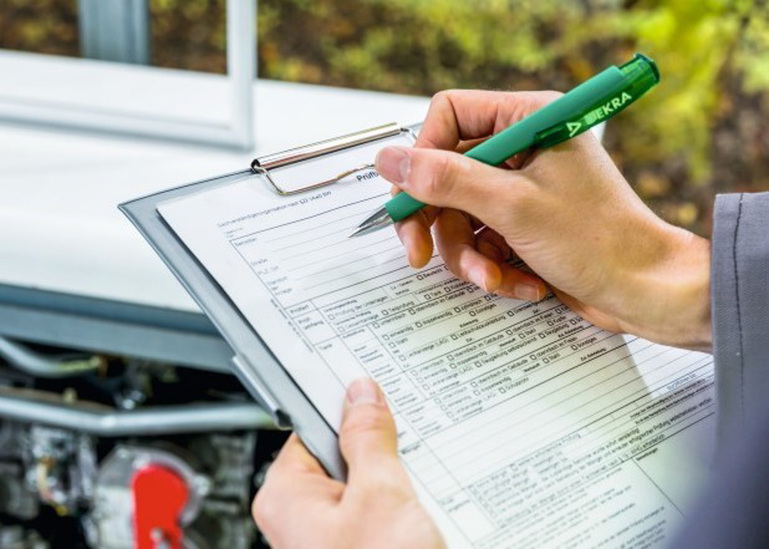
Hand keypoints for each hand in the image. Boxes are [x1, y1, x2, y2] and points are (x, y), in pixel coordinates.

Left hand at [252, 378, 444, 548]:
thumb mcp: (381, 497)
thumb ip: (370, 440)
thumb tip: (362, 397)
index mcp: (286, 496)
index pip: (310, 423)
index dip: (343, 402)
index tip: (366, 381)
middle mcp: (299, 514)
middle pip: (340, 450)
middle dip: (376, 443)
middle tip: (406, 440)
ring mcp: (328, 532)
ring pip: (362, 480)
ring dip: (392, 475)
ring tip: (417, 484)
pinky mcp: (356, 543)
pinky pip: (374, 506)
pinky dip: (397, 499)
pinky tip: (420, 503)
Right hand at [375, 90, 710, 350]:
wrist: (644, 291)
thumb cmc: (600, 242)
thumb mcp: (513, 207)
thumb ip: (446, 180)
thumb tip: (390, 160)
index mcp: (528, 119)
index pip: (450, 115)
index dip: (423, 154)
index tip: (411, 195)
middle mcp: (522, 149)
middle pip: (446, 173)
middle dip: (437, 221)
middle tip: (418, 252)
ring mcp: (521, 188)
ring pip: (459, 215)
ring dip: (470, 256)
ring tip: (494, 277)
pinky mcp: (522, 224)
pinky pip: (481, 240)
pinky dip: (492, 267)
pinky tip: (521, 282)